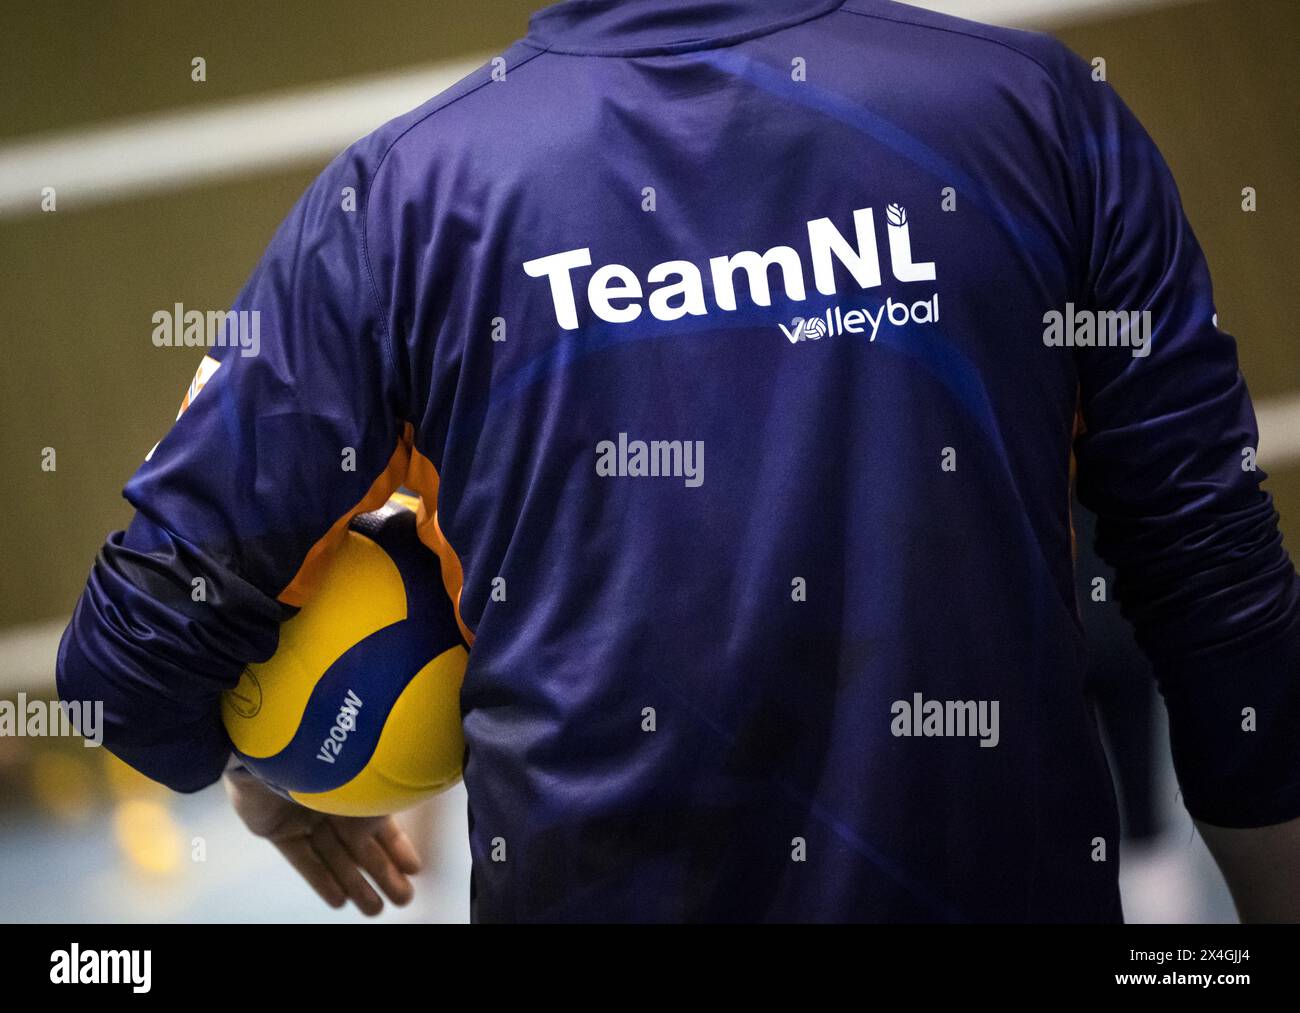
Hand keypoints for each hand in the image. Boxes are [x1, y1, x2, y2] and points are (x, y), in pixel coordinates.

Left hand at [224, 766, 421, 915]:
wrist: (280, 749)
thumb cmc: (335, 758)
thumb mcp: (377, 782)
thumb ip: (394, 802)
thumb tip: (424, 798)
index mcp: (360, 783)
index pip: (383, 823)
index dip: (399, 848)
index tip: (415, 869)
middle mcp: (334, 798)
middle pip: (361, 845)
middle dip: (383, 874)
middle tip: (402, 899)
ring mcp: (304, 813)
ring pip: (334, 856)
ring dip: (355, 883)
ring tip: (374, 909)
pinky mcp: (276, 827)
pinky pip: (301, 858)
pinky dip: (319, 878)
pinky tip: (337, 900)